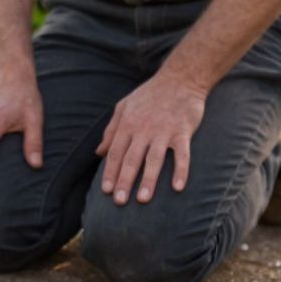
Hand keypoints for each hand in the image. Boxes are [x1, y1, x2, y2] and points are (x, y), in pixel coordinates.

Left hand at [96, 71, 207, 204]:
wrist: (179, 79)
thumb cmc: (149, 95)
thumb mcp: (123, 107)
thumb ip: (111, 130)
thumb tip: (98, 153)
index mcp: (127, 124)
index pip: (115, 152)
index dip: (109, 172)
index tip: (106, 191)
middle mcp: (143, 129)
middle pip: (131, 159)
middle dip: (124, 181)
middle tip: (119, 202)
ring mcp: (163, 131)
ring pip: (154, 159)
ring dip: (148, 180)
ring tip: (143, 199)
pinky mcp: (182, 132)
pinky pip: (182, 154)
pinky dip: (180, 170)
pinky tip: (177, 187)